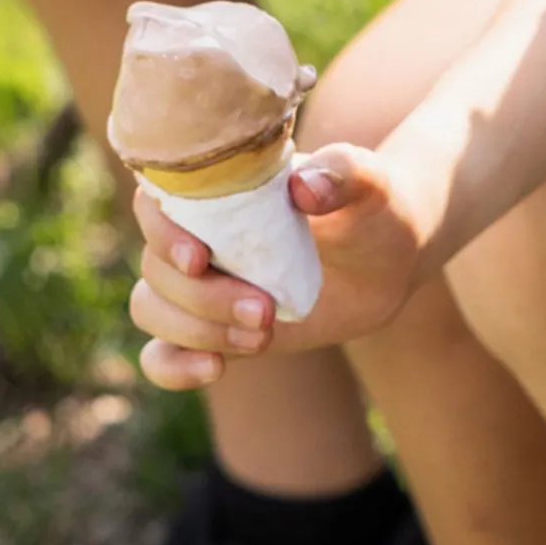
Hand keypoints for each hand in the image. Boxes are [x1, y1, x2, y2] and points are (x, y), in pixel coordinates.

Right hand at [130, 145, 428, 390]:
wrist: (392, 255)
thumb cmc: (375, 205)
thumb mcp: (371, 184)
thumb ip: (343, 173)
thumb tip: (302, 186)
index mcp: (227, 188)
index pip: (159, 203)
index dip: (164, 232)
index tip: (201, 258)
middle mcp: (203, 234)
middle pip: (157, 268)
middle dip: (203, 298)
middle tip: (264, 311)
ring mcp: (205, 283)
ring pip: (153, 309)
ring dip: (196, 331)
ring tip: (263, 335)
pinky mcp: (215, 326)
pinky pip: (163, 354)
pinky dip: (173, 368)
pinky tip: (214, 370)